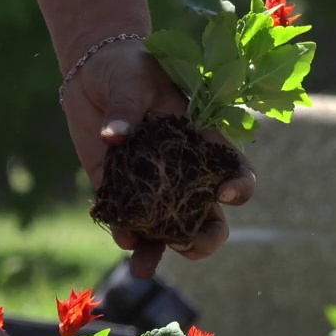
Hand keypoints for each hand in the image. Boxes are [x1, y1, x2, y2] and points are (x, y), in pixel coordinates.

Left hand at [61, 38, 256, 278]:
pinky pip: (129, 222)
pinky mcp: (121, 192)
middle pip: (209, 218)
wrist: (95, 75)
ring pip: (170, 231)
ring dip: (160, 251)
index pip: (234, 171)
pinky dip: (125, 234)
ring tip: (143, 267)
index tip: (227, 193)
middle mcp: (186, 175)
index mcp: (204, 144)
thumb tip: (115, 135)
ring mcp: (154, 189)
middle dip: (205, 239)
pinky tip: (120, 236)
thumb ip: (128, 106)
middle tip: (189, 245)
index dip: (240, 186)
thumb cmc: (129, 68)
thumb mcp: (133, 78)